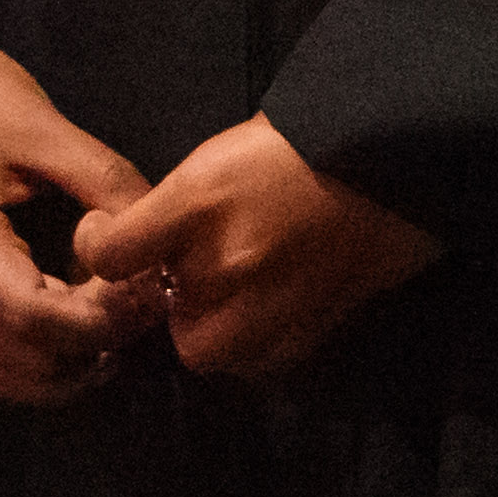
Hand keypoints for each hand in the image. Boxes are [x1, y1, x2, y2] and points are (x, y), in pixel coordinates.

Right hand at [0, 23, 151, 404]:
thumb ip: (106, 185)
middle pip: (25, 363)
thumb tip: (159, 238)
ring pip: (4, 375)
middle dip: (94, 346)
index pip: (39, 321)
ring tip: (117, 320)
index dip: (104, 321)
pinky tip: (78, 322)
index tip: (149, 289)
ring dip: (66, 365)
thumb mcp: (45, 128)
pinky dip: (37, 359)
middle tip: (144, 303)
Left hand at [72, 113, 436, 380]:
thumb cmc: (309, 135)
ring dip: (212, 328)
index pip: (113, 254)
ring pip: (211, 352)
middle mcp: (229, 261)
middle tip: (189, 271)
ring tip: (233, 293)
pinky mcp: (316, 326)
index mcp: (199, 201)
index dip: (98, 247)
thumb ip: (185, 199)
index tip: (106, 238)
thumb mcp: (227, 148)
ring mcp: (275, 303)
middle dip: (171, 300)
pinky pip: (264, 361)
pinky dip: (258, 342)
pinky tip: (271, 304)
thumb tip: (157, 235)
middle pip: (167, 317)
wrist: (399, 152)